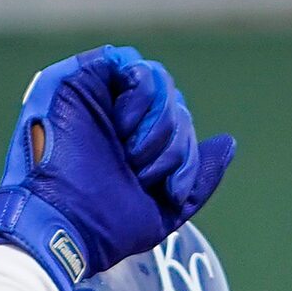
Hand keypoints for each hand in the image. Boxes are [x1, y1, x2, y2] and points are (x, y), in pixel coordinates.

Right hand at [0, 45, 234, 290]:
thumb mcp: (166, 206)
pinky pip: (134, 65)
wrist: (64, 225)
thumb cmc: (106, 225)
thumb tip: (227, 142)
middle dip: (174, 144)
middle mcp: (118, 116)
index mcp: (135, 143)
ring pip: (160, 82)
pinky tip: (123, 128)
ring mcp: (99, 95)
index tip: (166, 189)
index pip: (181, 126)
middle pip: (175, 104)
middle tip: (142, 172)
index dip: (186, 157)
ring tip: (130, 154)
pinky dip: (143, 98)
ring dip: (159, 126)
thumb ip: (197, 175)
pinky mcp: (81, 77)